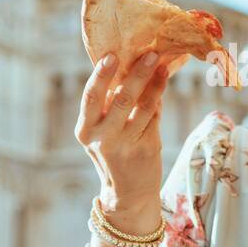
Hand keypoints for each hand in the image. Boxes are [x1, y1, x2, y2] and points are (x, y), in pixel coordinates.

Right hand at [74, 51, 170, 223]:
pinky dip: (158, 100)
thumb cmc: (114, 151)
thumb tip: (129, 65)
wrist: (128, 192)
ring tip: (163, 66)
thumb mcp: (102, 130)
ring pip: (143, 106)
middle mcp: (101, 138)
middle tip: (151, 54)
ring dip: (156, 84)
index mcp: (84, 129)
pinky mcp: (145, 149)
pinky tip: (162, 86)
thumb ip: (109, 104)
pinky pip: (154, 117)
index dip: (101, 75)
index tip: (112, 55)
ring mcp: (124, 145)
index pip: (91, 97)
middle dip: (137, 74)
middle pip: (121, 98)